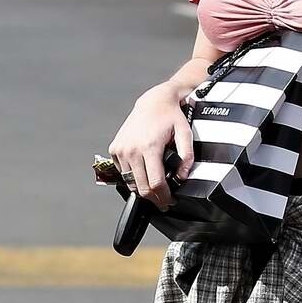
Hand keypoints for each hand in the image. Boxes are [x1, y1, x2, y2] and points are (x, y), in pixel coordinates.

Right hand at [108, 83, 196, 210]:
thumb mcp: (185, 133)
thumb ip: (187, 157)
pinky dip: (133, 177)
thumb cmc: (169, 116)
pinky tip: (143, 171)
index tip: (170, 201)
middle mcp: (132, 150)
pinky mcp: (114, 149)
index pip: (155, 183)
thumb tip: (182, 177)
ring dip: (142, 189)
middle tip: (163, 200)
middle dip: (154, 198)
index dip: (164, 197)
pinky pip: (123, 172)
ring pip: (130, 183)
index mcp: (149, 147)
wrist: (152, 102)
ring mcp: (121, 150)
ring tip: (154, 188)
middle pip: (142, 187)